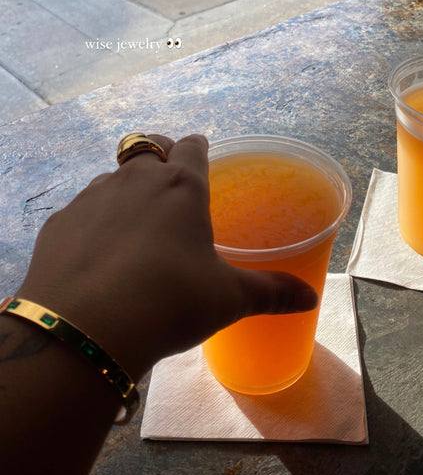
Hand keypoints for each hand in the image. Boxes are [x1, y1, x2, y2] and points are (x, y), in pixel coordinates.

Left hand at [17, 134, 317, 379]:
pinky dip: (93, 222)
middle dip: (159, 153)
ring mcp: (92, 196)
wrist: (87, 328)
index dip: (198, 148)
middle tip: (168, 180)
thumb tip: (310, 298)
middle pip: (147, 145)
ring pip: (111, 176)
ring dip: (124, 189)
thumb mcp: (228, 299)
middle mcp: (136, 179)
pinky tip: (97, 255)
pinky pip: (81, 209)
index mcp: (182, 186)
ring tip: (133, 226)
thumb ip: (271, 292)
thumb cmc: (171, 301)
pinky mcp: (59, 221)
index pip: (192, 146)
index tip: (202, 155)